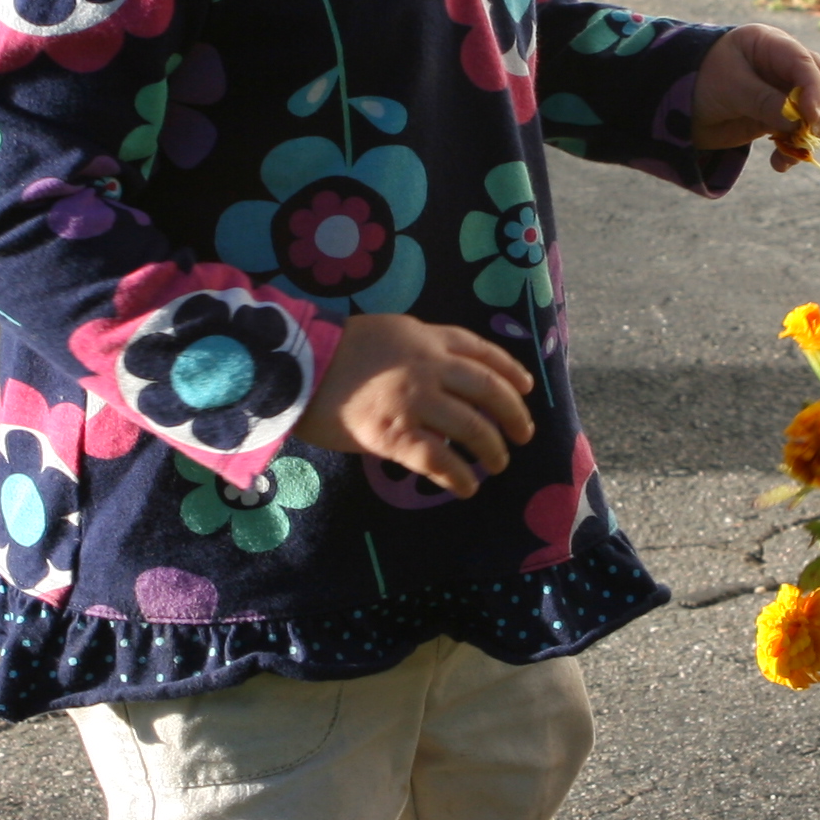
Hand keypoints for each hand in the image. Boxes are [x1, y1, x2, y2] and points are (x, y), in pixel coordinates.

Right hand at [296, 313, 535, 498]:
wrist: (293, 366)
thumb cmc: (330, 349)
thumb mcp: (385, 332)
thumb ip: (415, 347)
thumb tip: (438, 370)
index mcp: (425, 338)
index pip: (481, 352)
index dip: (510, 370)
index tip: (526, 387)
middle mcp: (428, 366)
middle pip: (487, 390)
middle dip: (513, 414)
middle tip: (523, 433)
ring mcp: (414, 401)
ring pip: (471, 427)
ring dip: (492, 448)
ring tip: (499, 463)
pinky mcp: (394, 434)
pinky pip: (439, 460)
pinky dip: (459, 476)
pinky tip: (467, 487)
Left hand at [692, 24, 819, 167]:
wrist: (673, 106)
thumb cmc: (697, 81)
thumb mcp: (730, 88)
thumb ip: (764, 101)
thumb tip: (799, 121)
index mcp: (769, 44)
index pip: (804, 61)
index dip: (813, 88)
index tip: (810, 116)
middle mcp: (781, 64)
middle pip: (819, 84)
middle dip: (818, 113)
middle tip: (807, 137)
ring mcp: (781, 89)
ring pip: (813, 111)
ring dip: (807, 135)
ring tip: (788, 157)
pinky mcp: (776, 115)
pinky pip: (796, 131)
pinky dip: (793, 148)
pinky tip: (780, 163)